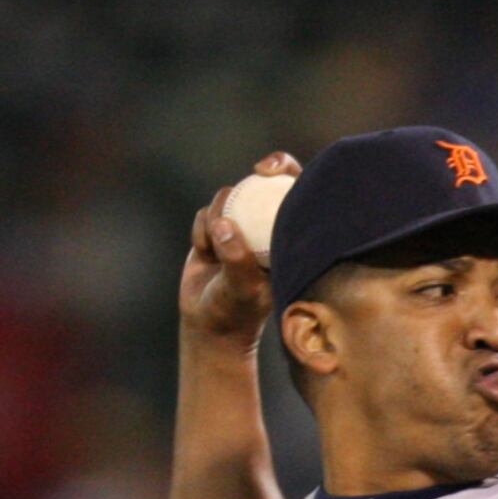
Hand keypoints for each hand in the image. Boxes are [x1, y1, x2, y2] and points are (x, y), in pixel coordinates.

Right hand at [179, 152, 296, 347]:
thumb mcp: (242, 288)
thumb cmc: (236, 310)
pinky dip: (201, 230)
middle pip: (266, 185)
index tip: (273, 171)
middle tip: (259, 172)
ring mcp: (241, 229)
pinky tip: (204, 253)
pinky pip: (205, 215)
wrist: (209, 326)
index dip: (289, 172)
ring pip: (228, 198)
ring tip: (216, 247)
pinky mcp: (215, 232)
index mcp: (287, 239)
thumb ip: (236, 259)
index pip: (297, 196)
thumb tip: (224, 226)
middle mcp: (267, 230)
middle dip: (260, 175)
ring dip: (219, 214)